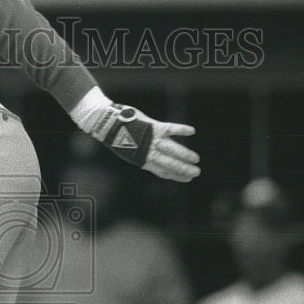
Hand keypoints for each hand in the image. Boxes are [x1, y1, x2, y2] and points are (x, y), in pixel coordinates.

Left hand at [80, 100, 201, 182]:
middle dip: (183, 169)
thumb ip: (142, 156)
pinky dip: (181, 130)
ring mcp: (151, 140)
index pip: (162, 172)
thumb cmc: (117, 137)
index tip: (187, 179)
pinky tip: (192, 131)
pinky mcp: (152, 127)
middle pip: (169, 163)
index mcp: (142, 161)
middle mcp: (148, 152)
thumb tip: (152, 161)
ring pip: (172, 149)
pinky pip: (170, 129)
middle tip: (196, 173)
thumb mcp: (128, 152)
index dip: (176, 176)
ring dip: (185, 154)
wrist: (106, 124)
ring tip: (196, 159)